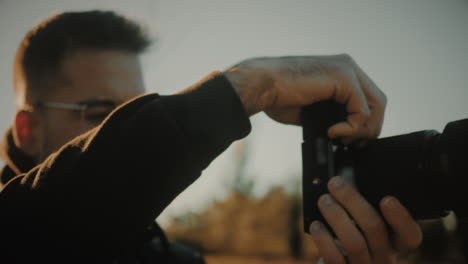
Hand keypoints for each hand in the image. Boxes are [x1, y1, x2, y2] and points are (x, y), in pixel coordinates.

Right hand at [224, 55, 386, 142]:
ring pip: (376, 106)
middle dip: (370, 128)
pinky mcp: (343, 77)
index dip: (366, 122)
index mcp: (340, 71)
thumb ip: (331, 115)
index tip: (352, 140)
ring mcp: (347, 69)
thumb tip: (344, 135)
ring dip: (362, 130)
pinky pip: (362, 111)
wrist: (260, 85)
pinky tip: (332, 132)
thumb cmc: (278, 97)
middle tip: (352, 145)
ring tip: (339, 139)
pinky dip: (352, 127)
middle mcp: (347, 66)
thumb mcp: (312, 108)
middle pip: (378, 102)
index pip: (369, 98)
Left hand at [309, 175, 421, 263]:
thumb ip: (365, 211)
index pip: (411, 236)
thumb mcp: (367, 230)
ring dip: (336, 215)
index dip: (401, 218)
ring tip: (324, 200)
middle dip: (352, 200)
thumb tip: (347, 182)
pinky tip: (316, 225)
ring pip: (354, 242)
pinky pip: (334, 258)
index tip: (387, 199)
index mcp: (396, 245)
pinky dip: (324, 238)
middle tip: (336, 183)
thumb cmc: (354, 243)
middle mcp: (385, 259)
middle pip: (374, 228)